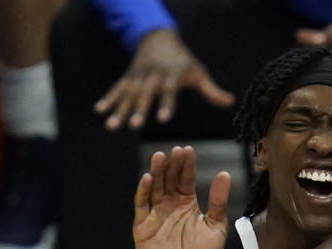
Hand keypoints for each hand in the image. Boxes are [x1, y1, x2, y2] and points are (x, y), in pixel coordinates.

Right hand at [96, 29, 234, 130]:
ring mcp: (138, 76)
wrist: (159, 38)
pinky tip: (100, 111)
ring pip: (128, 94)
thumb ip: (211, 90)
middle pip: (145, 94)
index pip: (169, 91)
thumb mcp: (198, 72)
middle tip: (133, 126)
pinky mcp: (128, 77)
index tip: (163, 120)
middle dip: (139, 110)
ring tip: (112, 126)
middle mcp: (153, 75)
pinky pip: (117, 88)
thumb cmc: (183, 61)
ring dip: (119, 109)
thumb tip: (231, 102)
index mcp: (171, 75)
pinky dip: (108, 99)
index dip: (166, 105)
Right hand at [133, 146, 231, 248]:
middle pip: (169, 180)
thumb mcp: (216, 227)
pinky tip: (147, 178)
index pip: (185, 179)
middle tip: (176, 151)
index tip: (188, 150)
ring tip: (160, 157)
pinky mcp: (142, 226)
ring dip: (157, 173)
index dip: (187, 165)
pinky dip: (143, 192)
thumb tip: (225, 174)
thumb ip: (218, 202)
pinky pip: (142, 206)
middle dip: (172, 165)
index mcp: (186, 204)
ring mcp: (155, 214)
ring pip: (154, 189)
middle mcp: (169, 205)